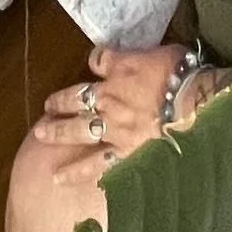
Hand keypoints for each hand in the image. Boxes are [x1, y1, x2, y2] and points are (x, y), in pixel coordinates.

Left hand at [35, 42, 186, 178]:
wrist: (192, 106)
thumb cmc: (179, 75)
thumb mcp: (155, 53)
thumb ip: (132, 57)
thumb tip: (114, 58)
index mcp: (118, 74)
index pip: (99, 62)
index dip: (94, 62)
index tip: (91, 65)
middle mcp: (110, 101)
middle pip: (78, 99)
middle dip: (61, 102)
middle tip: (46, 109)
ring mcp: (115, 129)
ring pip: (79, 131)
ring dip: (58, 133)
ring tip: (40, 137)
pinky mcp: (124, 153)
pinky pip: (97, 164)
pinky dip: (78, 171)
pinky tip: (61, 178)